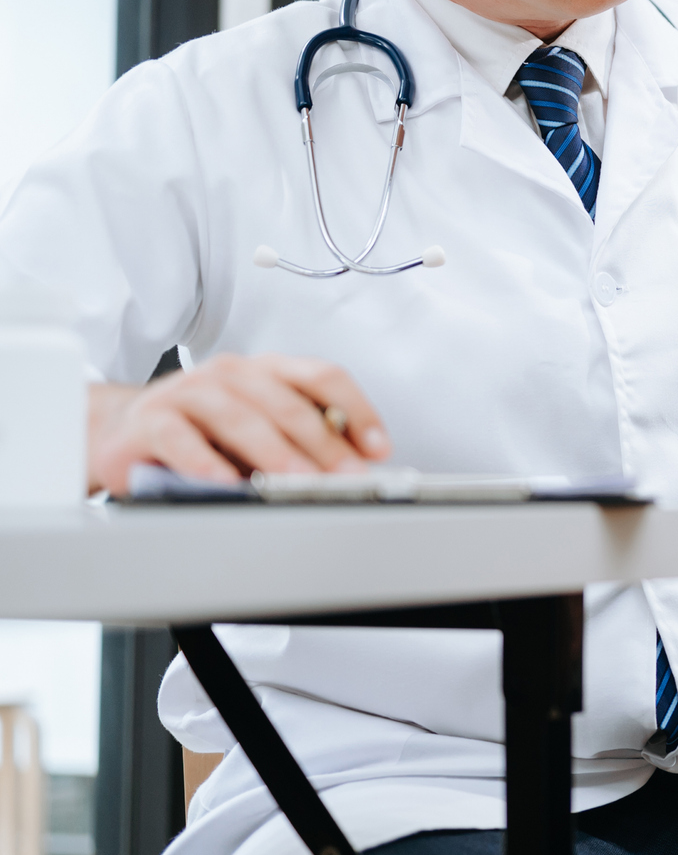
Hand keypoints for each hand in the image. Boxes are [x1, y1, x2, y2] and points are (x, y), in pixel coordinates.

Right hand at [88, 353, 391, 494]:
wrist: (122, 435)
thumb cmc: (201, 434)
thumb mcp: (259, 435)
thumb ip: (298, 442)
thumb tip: (350, 469)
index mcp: (266, 371)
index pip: (322, 378)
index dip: (356, 411)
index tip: (378, 448)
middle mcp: (231, 374)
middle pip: (287, 402)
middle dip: (324, 443)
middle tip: (346, 477)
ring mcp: (188, 392)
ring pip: (240, 416)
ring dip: (273, 452)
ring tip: (295, 481)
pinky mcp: (149, 420)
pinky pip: (181, 438)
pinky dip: (206, 462)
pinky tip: (226, 483)